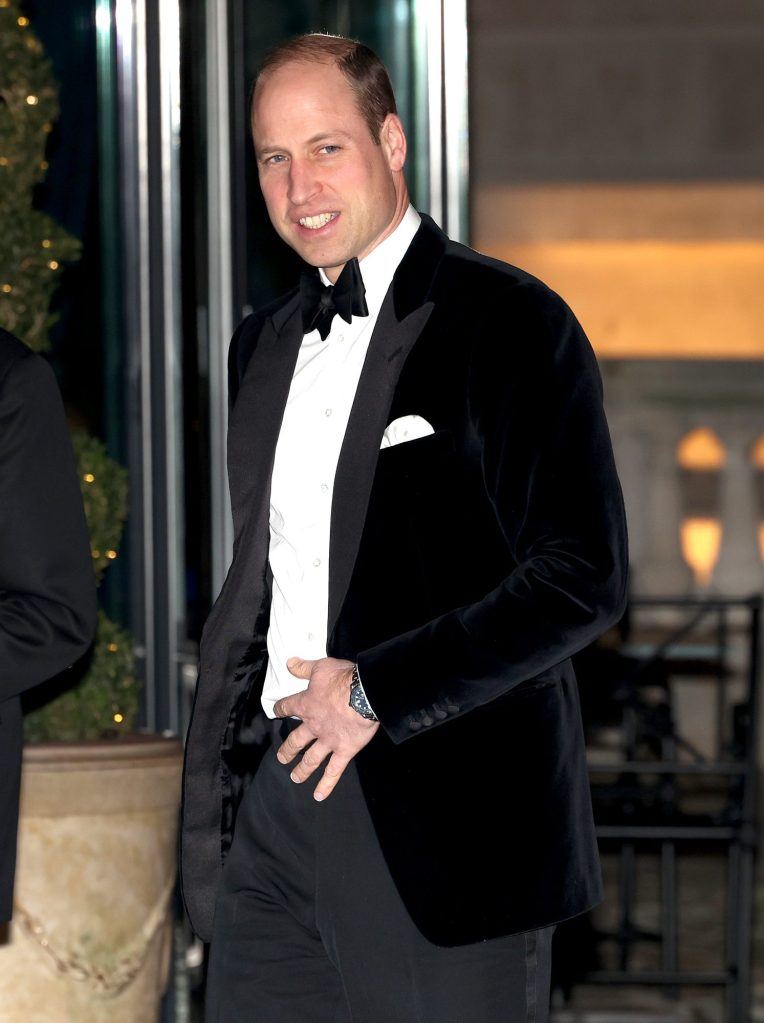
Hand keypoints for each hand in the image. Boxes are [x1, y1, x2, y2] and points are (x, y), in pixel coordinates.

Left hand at [273, 656, 378, 800]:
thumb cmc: (343, 679)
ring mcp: (328, 741)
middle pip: (295, 741)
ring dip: (302, 770)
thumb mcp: (321, 667)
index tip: (276, 711)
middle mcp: (314, 726)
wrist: (363, 695)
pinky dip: (326, 785)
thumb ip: (304, 667)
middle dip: (287, 750)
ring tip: (295, 777)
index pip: (288, 707)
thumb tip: (289, 663)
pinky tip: (318, 796)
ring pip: (311, 759)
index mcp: (307, 705)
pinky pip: (333, 771)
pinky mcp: (344, 751)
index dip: (280, 709)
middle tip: (282, 758)